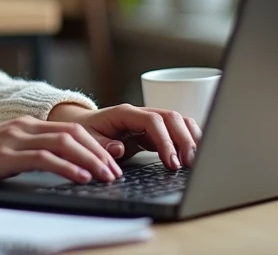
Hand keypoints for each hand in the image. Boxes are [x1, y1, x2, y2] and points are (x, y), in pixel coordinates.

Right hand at [0, 115, 124, 186]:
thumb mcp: (4, 152)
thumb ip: (28, 154)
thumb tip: (57, 168)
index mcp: (25, 125)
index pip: (70, 129)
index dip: (95, 144)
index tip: (112, 161)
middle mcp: (23, 126)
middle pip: (74, 133)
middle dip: (99, 152)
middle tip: (116, 172)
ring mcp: (15, 138)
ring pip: (64, 142)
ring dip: (90, 160)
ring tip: (106, 177)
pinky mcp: (6, 155)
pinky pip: (44, 158)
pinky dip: (67, 167)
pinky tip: (80, 177)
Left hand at [47, 102, 202, 169]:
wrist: (82, 125)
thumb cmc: (85, 131)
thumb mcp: (87, 138)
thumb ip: (101, 144)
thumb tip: (119, 148)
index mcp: (124, 113)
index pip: (152, 121)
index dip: (165, 141)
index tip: (171, 162)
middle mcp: (140, 113)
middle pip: (171, 117)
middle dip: (183, 140)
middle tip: (188, 164)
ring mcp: (149, 121)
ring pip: (178, 121)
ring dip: (190, 138)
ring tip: (195, 161)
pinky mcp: (154, 131)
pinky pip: (176, 130)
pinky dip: (188, 139)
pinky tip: (193, 155)